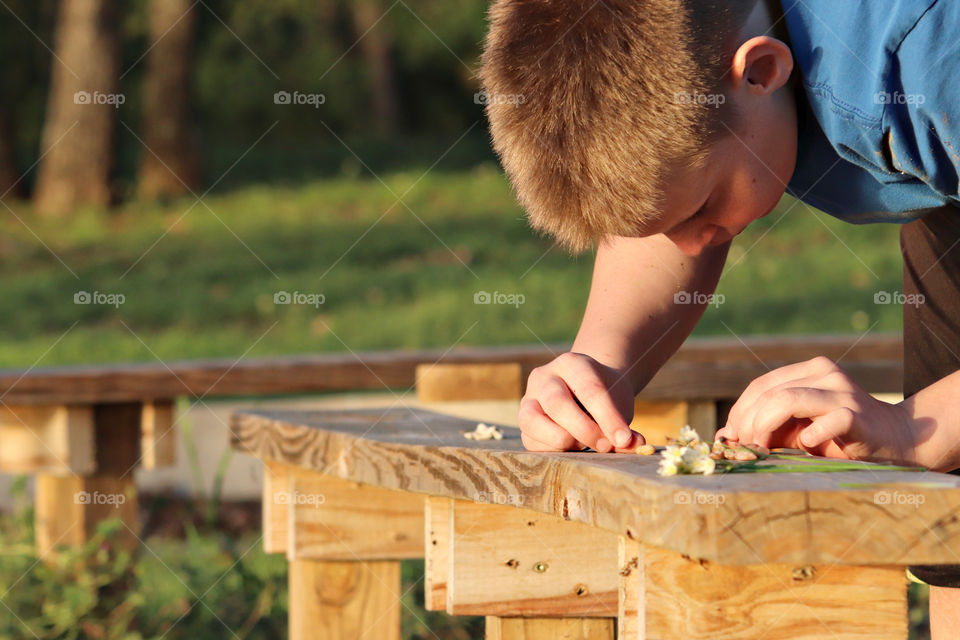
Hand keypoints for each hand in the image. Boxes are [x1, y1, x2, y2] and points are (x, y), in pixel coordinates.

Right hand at [519, 352, 640, 452]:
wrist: (586, 389)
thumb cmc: (606, 397)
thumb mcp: (618, 404)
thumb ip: (624, 426)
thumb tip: (636, 445)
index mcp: (571, 363)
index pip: (589, 390)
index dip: (608, 418)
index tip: (624, 439)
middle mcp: (544, 376)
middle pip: (557, 403)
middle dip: (584, 430)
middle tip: (606, 446)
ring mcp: (528, 398)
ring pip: (533, 421)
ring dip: (564, 440)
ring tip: (586, 445)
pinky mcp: (524, 421)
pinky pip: (531, 441)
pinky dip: (554, 450)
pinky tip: (573, 448)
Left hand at [715, 356, 919, 466]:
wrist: (897, 441)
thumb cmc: (840, 438)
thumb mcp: (797, 430)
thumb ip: (766, 429)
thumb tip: (723, 436)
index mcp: (809, 370)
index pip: (760, 386)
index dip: (740, 412)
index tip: (733, 438)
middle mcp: (825, 373)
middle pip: (768, 393)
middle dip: (748, 423)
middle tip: (744, 449)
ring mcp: (842, 391)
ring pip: (787, 400)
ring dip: (765, 427)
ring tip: (762, 450)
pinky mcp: (858, 413)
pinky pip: (827, 420)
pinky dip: (810, 435)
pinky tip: (806, 445)